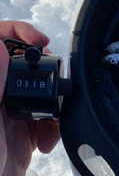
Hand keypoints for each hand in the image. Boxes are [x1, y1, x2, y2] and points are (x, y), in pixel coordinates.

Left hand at [0, 21, 60, 175]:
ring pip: (38, 91)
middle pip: (22, 64)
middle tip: (54, 84)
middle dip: (44, 70)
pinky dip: (53, 127)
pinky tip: (47, 142)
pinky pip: (44, 119)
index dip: (15, 32)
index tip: (39, 41)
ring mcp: (7, 115)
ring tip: (52, 121)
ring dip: (52, 103)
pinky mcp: (22, 134)